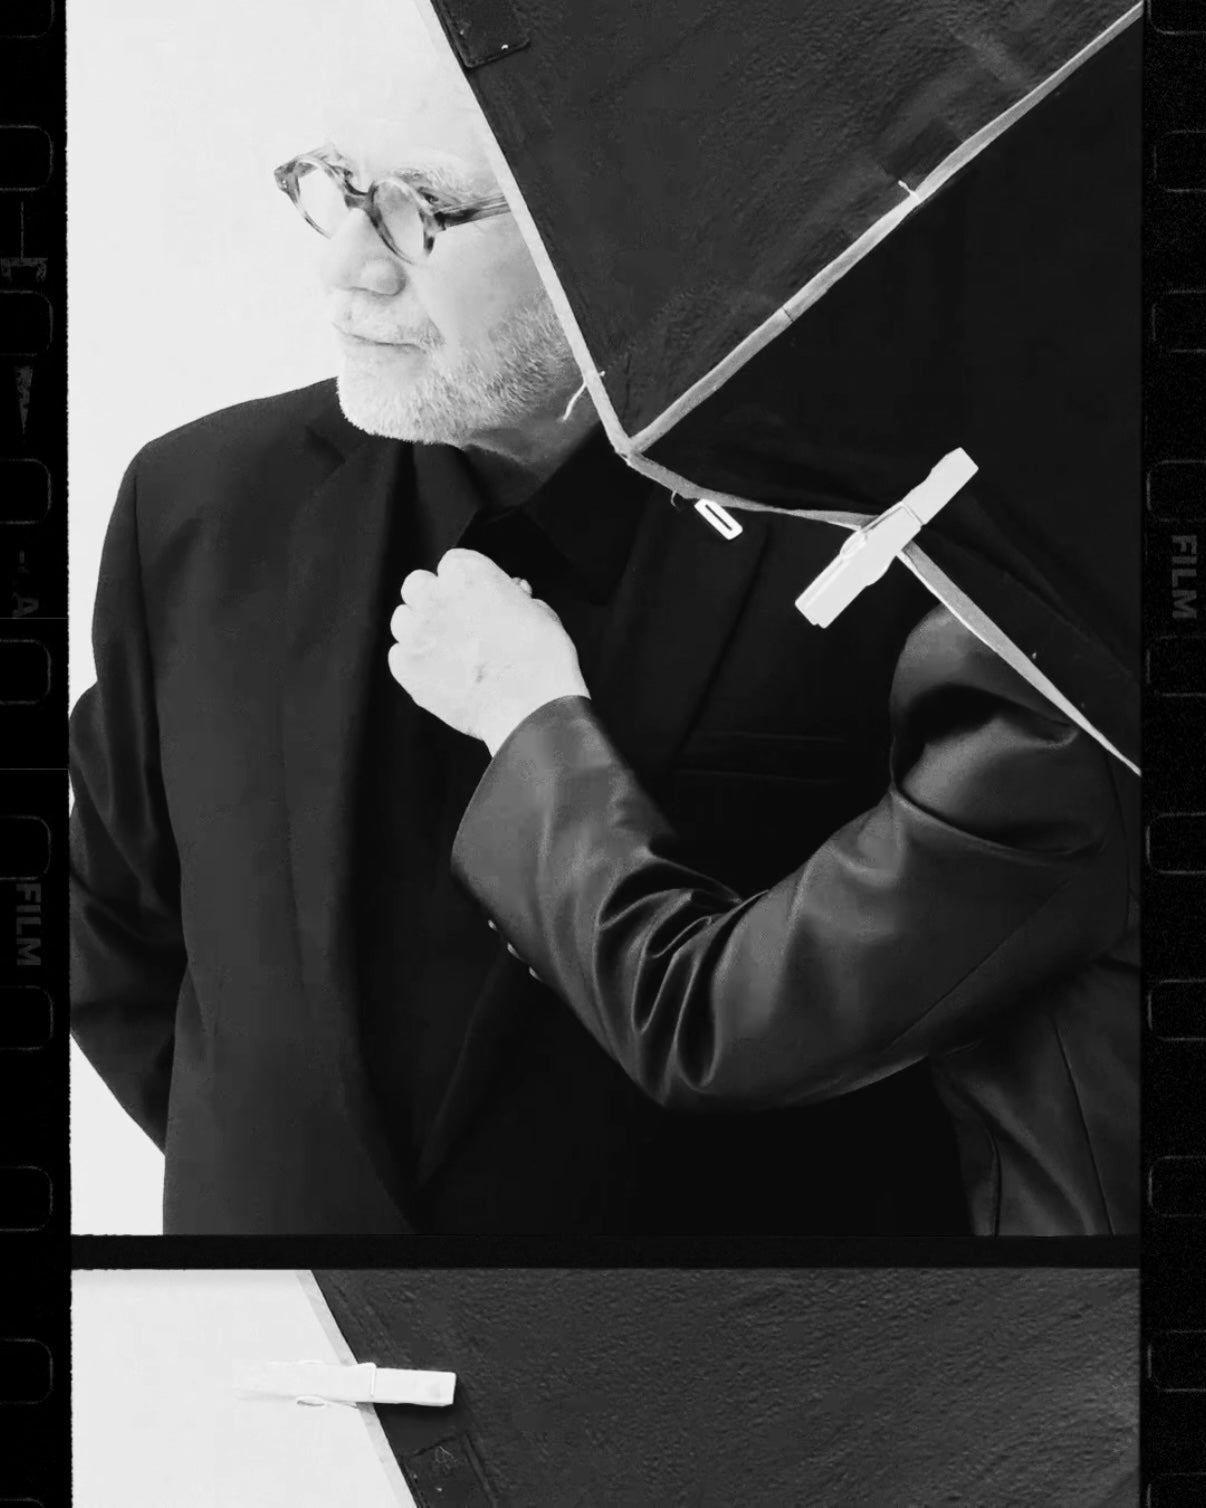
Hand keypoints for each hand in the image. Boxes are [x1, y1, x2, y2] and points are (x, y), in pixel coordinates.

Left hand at [388, 548, 588, 753]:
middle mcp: (436, 596)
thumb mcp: (540, 613)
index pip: (452, 563)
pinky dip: (415, 664)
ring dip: (419, 630)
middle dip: (433, 600)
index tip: (472, 599)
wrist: (531, 708)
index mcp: (468, 573)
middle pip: (417, 585)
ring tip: (446, 651)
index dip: (464, 584)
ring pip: (403, 620)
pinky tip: (440, 674)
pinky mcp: (406, 667)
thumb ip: (514, 598)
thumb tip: (511, 597)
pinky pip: (398, 657)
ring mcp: (416, 632)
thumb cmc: (541, 662)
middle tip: (454, 622)